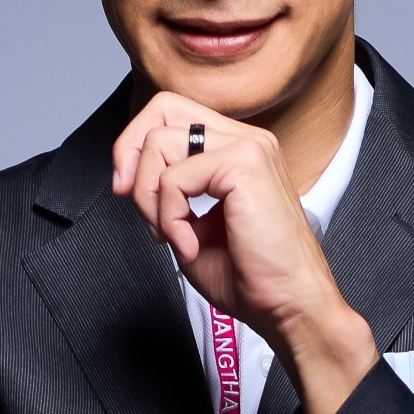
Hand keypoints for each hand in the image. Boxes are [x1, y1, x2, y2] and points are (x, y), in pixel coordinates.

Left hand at [112, 91, 376, 413]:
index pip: (172, 112)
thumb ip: (168, 193)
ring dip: (149, 197)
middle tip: (126, 197)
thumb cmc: (251, 277)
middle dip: (129, 152)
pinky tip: (190, 244)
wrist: (289, 306)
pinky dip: (169, 217)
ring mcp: (249, 147)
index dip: (136, 145)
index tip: (124, 189)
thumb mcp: (193, 225)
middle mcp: (247, 139)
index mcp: (238, 149)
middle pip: (162, 107)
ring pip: (160, 142)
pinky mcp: (244, 165)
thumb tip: (128, 175)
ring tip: (172, 234)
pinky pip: (174, 178)